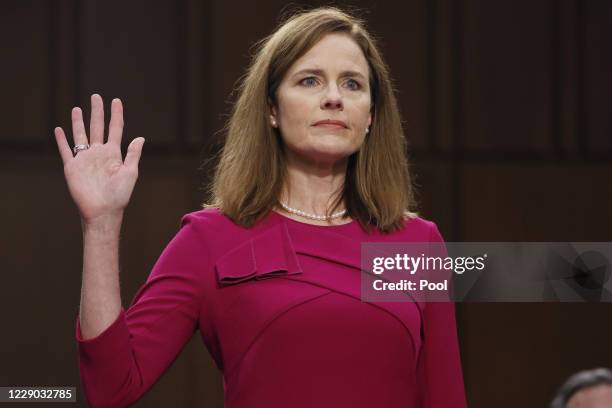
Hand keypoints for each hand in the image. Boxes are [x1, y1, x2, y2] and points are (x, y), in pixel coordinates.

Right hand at [54, 94, 144, 225]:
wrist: (102, 211)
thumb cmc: (119, 195)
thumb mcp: (130, 173)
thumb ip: (132, 154)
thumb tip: (140, 138)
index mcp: (114, 154)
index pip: (115, 129)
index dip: (116, 115)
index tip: (116, 101)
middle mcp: (99, 153)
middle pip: (97, 127)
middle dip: (97, 112)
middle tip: (96, 96)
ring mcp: (85, 159)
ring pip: (80, 135)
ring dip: (78, 122)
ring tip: (77, 108)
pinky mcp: (72, 167)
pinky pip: (66, 150)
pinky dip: (62, 140)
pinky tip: (59, 129)